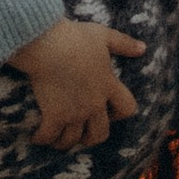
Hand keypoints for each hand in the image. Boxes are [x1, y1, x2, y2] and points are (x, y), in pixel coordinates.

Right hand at [9, 17, 144, 149]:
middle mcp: (94, 104)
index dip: (120, 114)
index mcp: (108, 85)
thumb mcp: (103, 36)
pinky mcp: (54, 116)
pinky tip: (36, 137)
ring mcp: (74, 112)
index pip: (127, 108)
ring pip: (73, 140)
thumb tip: (142, 48)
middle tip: (81, 133)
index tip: (109, 112)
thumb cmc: (75, 38)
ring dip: (65, 142)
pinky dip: (43, 139)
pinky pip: (49, 137)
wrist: (48, 45)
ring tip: (57, 139)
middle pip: (100, 134)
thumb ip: (123, 43)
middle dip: (91, 137)